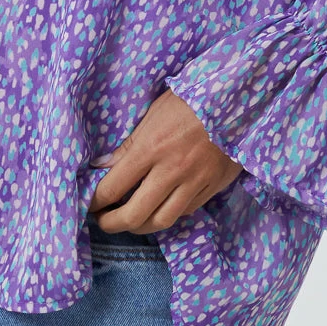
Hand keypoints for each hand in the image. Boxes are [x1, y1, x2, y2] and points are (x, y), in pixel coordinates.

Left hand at [86, 89, 243, 233]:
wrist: (238, 99)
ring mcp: (194, 182)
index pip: (112, 188)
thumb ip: (128, 144)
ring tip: (129, 221)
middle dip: (111, 223)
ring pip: (161, 221)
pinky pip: (185, 212)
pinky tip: (159, 207)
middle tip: (102, 220)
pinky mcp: (212, 188)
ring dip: (140, 226)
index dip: (94, 201)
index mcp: (151, 148)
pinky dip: (167, 214)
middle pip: (134, 215)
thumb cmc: (190, 100)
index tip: (88, 204)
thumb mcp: (154, 113)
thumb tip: (102, 167)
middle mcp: (171, 170)